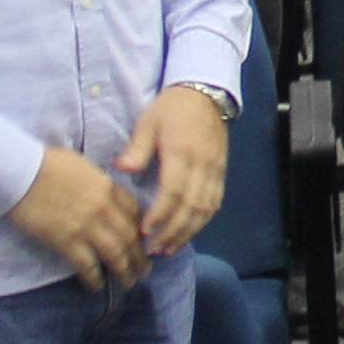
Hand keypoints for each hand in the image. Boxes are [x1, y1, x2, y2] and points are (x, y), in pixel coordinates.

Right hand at [9, 141, 151, 287]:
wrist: (20, 172)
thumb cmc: (45, 163)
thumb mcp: (83, 166)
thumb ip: (97, 183)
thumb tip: (101, 194)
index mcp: (108, 188)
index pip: (134, 212)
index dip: (141, 229)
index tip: (143, 240)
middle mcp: (104, 209)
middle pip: (130, 237)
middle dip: (140, 257)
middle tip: (144, 269)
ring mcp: (87, 227)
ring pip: (116, 255)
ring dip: (125, 272)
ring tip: (129, 283)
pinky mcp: (67, 242)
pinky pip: (88, 266)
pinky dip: (95, 279)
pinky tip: (97, 287)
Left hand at [113, 85, 233, 260]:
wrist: (206, 93)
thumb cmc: (172, 107)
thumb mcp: (148, 121)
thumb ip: (137, 148)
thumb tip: (122, 169)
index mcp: (182, 151)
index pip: (173, 191)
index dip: (160, 214)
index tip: (145, 231)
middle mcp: (202, 165)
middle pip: (191, 207)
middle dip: (172, 232)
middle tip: (153, 249)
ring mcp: (215, 170)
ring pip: (205, 210)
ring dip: (187, 232)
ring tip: (168, 249)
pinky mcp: (221, 173)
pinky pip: (215, 204)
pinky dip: (201, 222)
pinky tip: (187, 234)